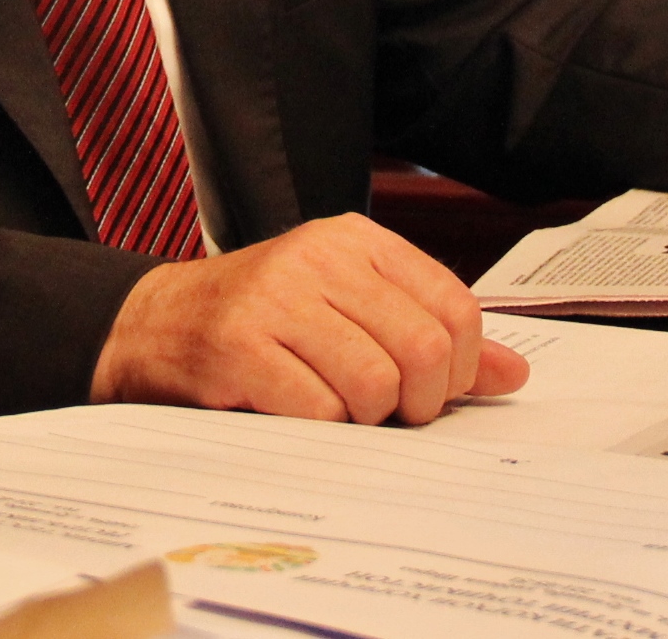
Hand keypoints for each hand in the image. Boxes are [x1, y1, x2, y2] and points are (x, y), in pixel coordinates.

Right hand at [89, 212, 530, 424]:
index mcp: (356, 239)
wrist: (155, 324)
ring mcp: (277, 298)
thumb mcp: (348, 308)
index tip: (431, 391)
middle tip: (389, 414)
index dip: (458, 368)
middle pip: (422, 350)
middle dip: (418, 403)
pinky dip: (319, 428)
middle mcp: (319, 257)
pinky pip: (319, 410)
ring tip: (336, 408)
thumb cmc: (262, 321)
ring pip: (376, 384)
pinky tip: (295, 410)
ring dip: (365, 419)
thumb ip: (428, 334)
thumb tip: (512, 374)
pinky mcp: (241, 345)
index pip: (455, 307)